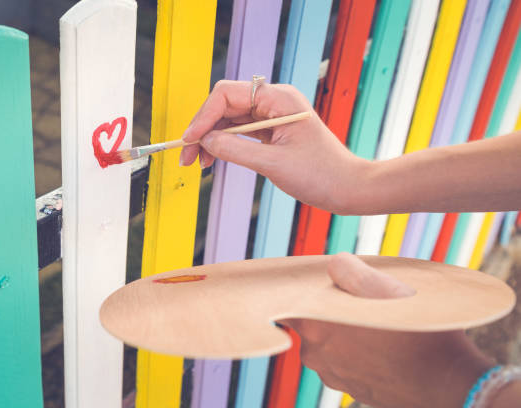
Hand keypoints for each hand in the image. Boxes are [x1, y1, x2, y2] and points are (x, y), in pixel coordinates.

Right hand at [179, 80, 366, 212]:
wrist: (348, 188)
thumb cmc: (320, 175)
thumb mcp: (273, 164)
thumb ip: (235, 150)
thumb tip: (204, 141)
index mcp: (279, 98)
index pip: (227, 94)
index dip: (204, 116)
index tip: (189, 140)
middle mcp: (274, 101)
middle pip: (225, 105)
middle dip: (203, 129)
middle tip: (187, 157)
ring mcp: (273, 115)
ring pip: (230, 119)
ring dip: (211, 139)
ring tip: (198, 164)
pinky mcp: (272, 130)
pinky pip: (240, 132)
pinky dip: (224, 145)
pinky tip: (213, 159)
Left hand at [283, 253, 493, 407]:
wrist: (446, 384)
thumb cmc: (416, 333)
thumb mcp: (385, 287)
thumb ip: (349, 270)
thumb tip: (334, 265)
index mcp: (313, 323)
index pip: (287, 301)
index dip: (298, 288)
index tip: (312, 281)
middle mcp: (314, 353)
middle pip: (310, 319)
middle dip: (328, 307)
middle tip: (358, 298)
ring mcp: (332, 375)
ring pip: (329, 341)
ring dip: (345, 330)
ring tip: (376, 322)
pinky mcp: (352, 389)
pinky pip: (346, 361)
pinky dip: (358, 352)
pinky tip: (384, 345)